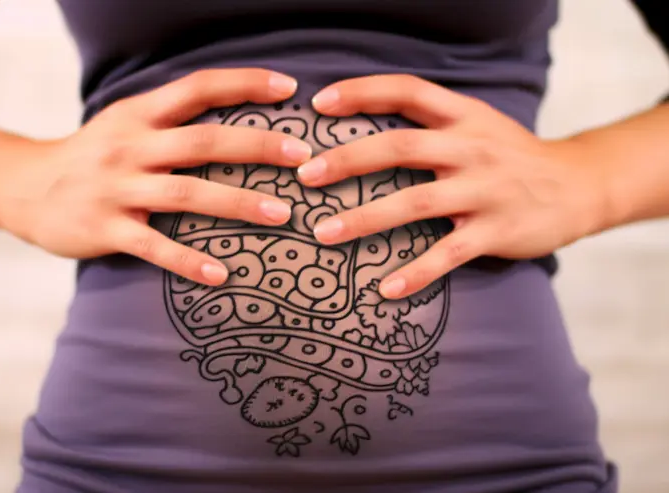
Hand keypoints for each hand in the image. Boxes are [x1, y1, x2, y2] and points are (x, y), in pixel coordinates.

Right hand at [0, 68, 312, 285]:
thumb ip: (172, 118)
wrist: (24, 186)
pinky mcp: (106, 227)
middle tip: (303, 157)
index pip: (198, 88)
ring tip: (282, 214)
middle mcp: (131, 146)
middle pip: (203, 141)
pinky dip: (189, 261)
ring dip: (238, 203)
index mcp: (140, 115)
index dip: (245, 84)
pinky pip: (155, 246)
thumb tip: (237, 114)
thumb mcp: (126, 123)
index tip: (290, 89)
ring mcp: (118, 188)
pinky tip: (221, 274)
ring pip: (187, 193)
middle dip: (257, 146)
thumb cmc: (93, 155)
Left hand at [297, 74, 606, 298]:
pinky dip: (414, 273)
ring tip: (323, 234)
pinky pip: (447, 254)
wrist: (578, 185)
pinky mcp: (496, 230)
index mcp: (463, 116)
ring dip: (364, 219)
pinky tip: (384, 289)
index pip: (407, 91)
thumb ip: (430, 122)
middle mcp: (472, 147)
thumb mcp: (477, 124)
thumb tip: (363, 126)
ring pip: (415, 202)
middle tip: (305, 176)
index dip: (361, 92)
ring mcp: (485, 190)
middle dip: (348, 160)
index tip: (318, 104)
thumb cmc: (509, 156)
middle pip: (401, 146)